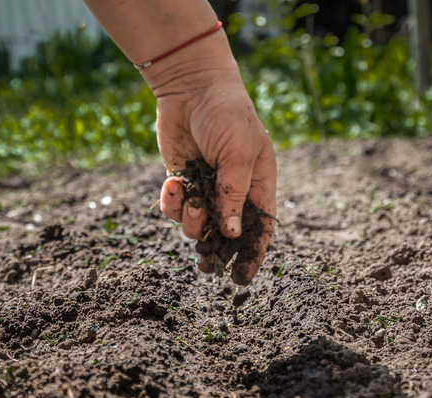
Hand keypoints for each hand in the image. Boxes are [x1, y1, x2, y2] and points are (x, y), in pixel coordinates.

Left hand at [149, 50, 276, 284]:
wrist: (191, 87)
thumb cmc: (227, 115)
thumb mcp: (238, 154)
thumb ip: (234, 194)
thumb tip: (231, 233)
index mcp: (258, 184)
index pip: (260, 227)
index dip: (253, 253)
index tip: (243, 277)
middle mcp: (233, 190)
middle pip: (227, 233)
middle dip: (216, 249)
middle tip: (207, 265)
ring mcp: (206, 187)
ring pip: (198, 224)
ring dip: (190, 219)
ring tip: (187, 195)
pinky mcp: (182, 180)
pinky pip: (175, 207)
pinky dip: (171, 202)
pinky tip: (172, 184)